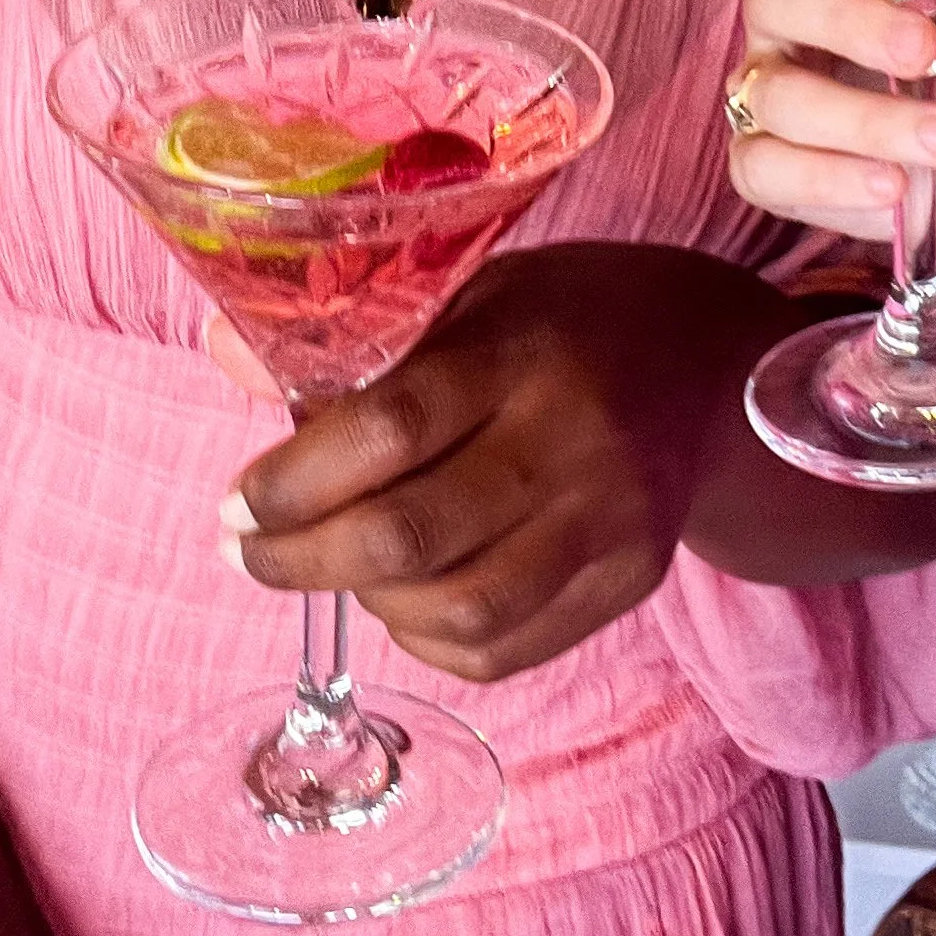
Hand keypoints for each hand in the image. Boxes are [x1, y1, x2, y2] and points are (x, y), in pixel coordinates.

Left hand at [219, 242, 786, 677]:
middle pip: (414, 534)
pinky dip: (427, 637)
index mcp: (526, 346)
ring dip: (363, 602)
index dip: (297, 476)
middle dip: (301, 557)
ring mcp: (611, 520)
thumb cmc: (569, 318)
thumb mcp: (474, 287)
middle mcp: (575, 437)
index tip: (235, 500)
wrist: (711, 369)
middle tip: (244, 547)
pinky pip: (503, 647)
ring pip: (458, 608)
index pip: (394, 425)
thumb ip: (361, 334)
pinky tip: (402, 595)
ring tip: (322, 567)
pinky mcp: (631, 581)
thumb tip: (224, 350)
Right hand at [729, 0, 935, 308]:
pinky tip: (891, 186)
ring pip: (781, 96)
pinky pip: (766, 169)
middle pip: (777, 0)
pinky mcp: (768, 166)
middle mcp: (789, 19)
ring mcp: (770, 91)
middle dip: (850, 24)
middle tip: (922, 49)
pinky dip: (828, 179)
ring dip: (865, 120)